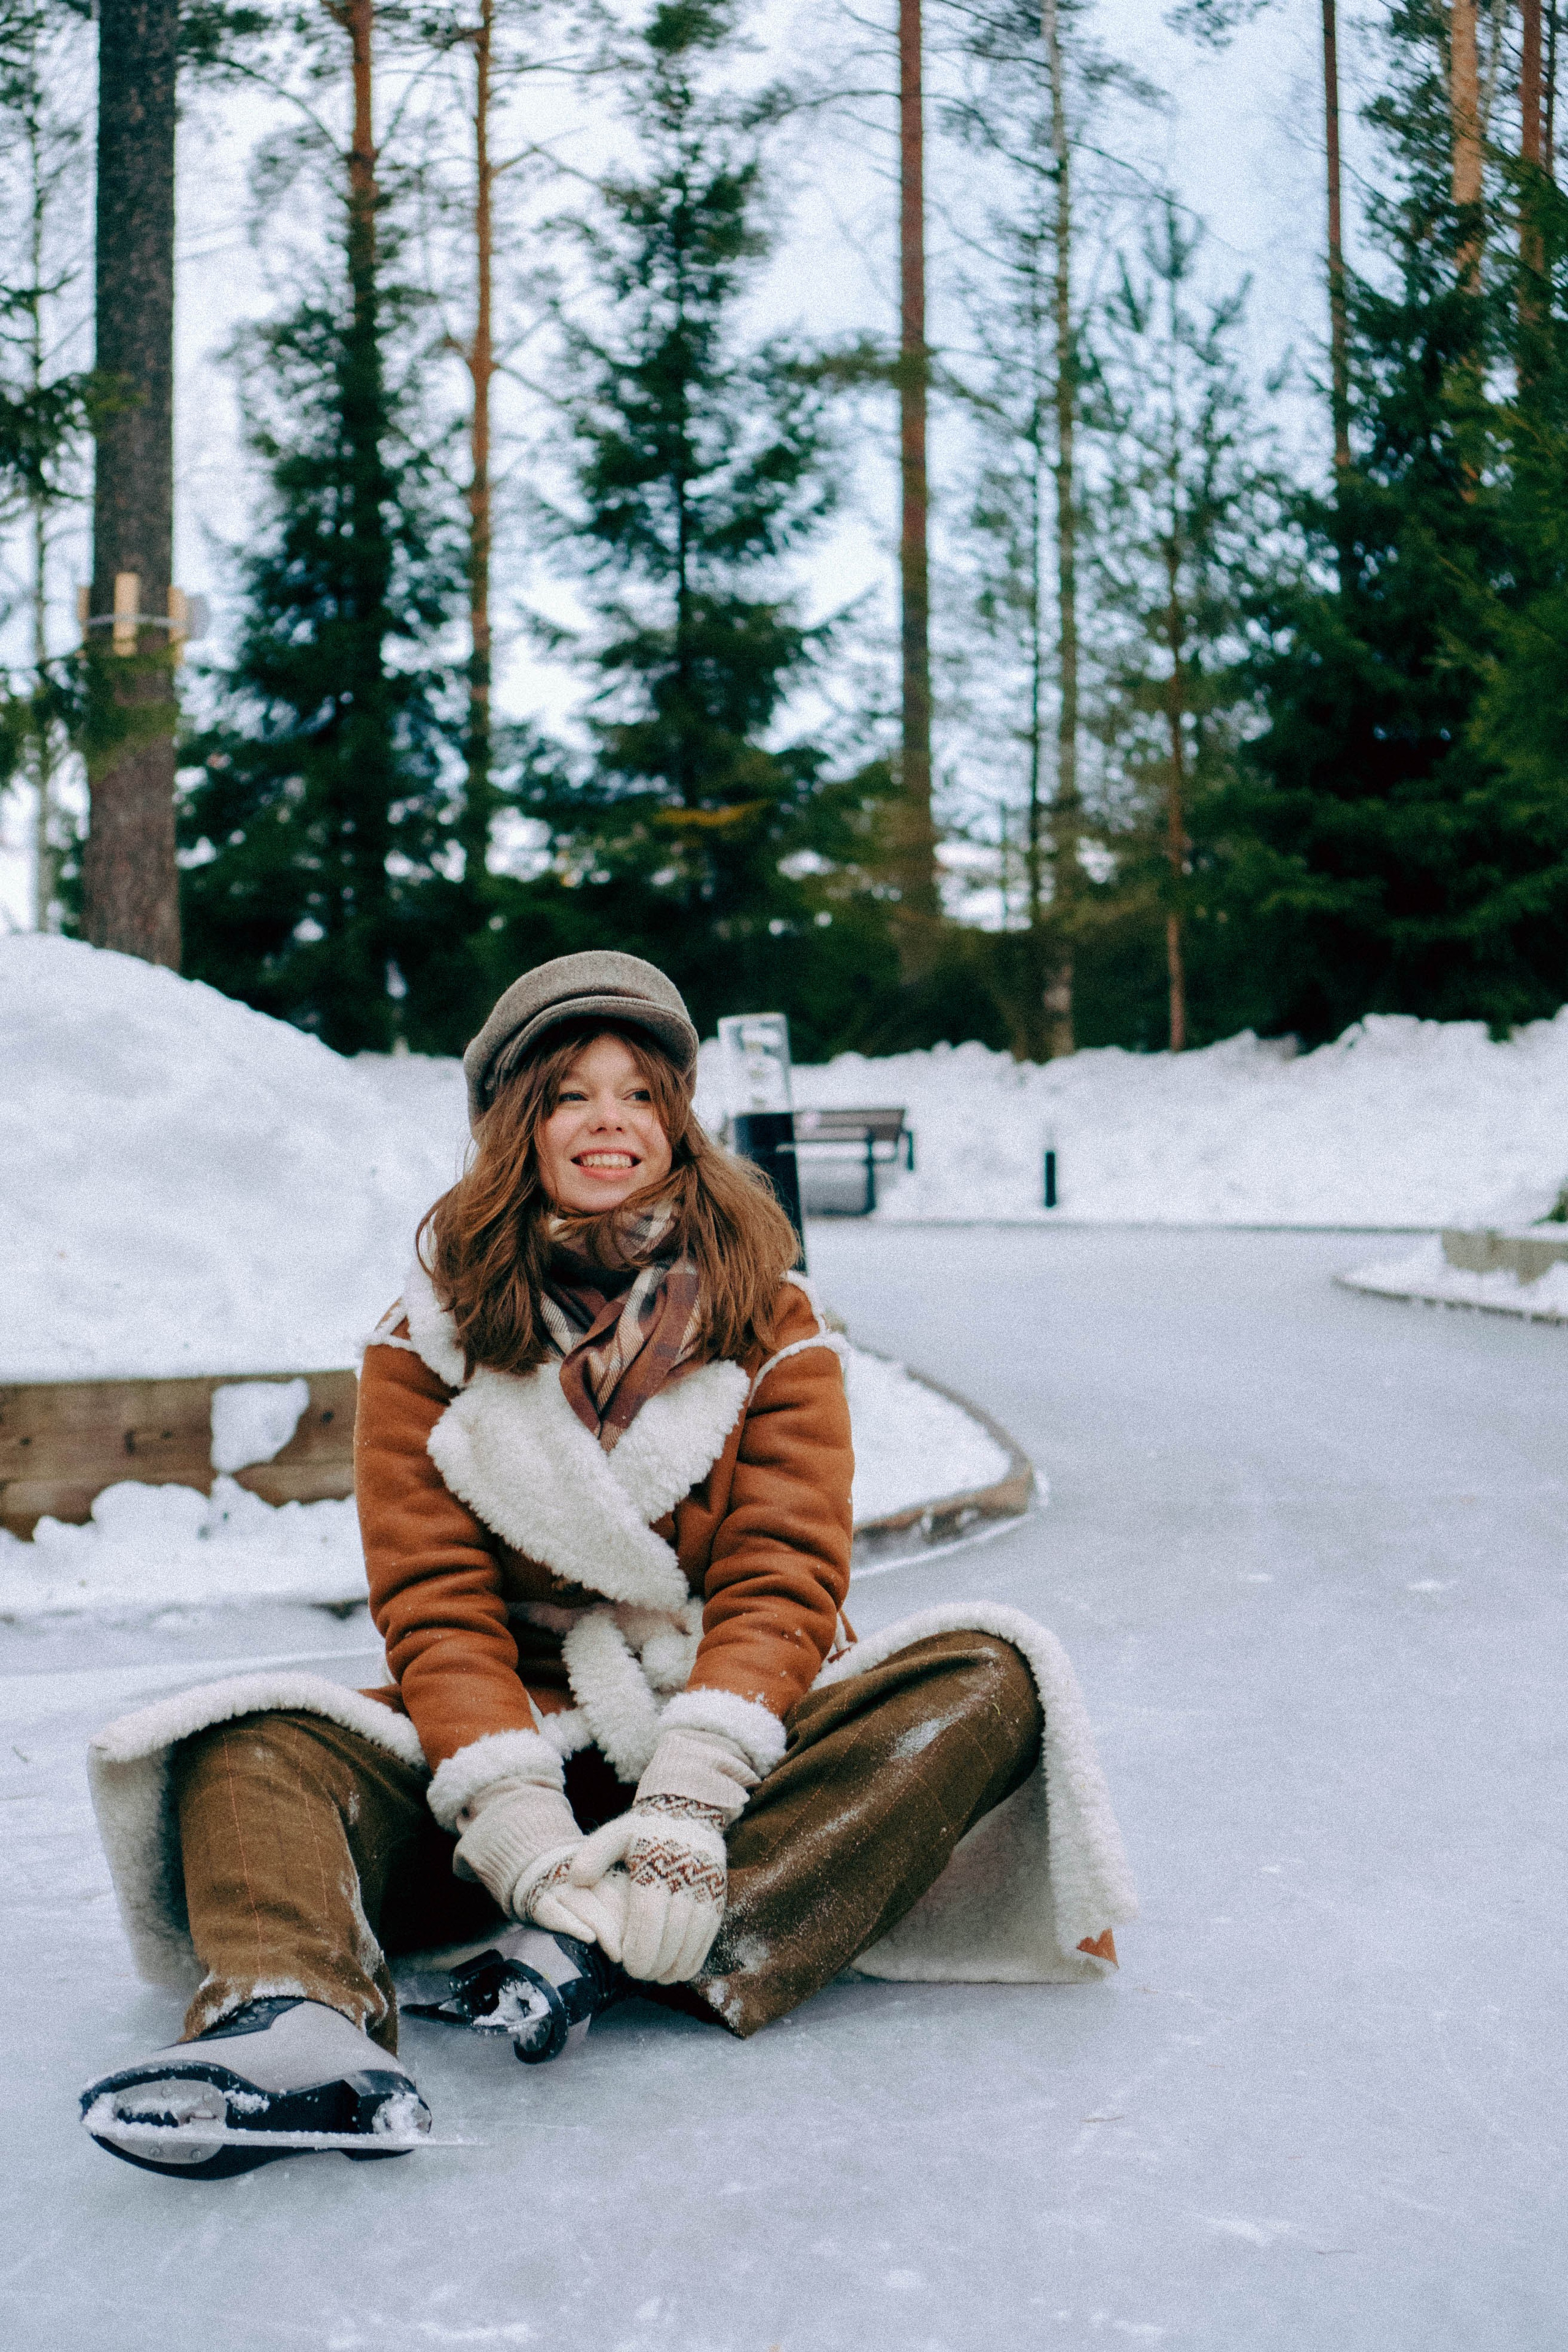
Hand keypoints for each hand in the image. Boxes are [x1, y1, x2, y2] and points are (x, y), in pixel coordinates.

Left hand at [563, 1722, 760, 1984]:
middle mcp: (684, 1877)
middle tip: (640, 1975)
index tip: (628, 1967)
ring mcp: (705, 1886)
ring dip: (676, 1964)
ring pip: (694, 1937)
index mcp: (655, 1865)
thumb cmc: (644, 1829)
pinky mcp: (718, 1893)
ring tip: (658, 1978)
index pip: (648, 1917)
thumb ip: (592, 1855)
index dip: (640, 1948)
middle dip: (655, 1962)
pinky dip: (696, 1956)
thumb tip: (575, 1880)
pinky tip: (680, 1971)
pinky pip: (710, 1932)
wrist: (689, 1809)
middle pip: (672, 1933)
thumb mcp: (615, 1833)